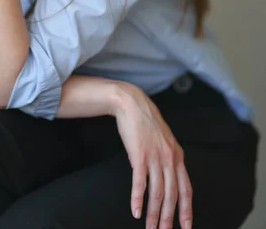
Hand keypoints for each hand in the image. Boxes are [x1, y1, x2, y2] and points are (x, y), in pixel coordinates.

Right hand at [114, 83, 192, 228]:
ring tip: (149, 227)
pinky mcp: (139, 155)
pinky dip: (137, 199)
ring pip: (157, 193)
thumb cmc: (145, 122)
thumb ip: (167, 158)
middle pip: (171, 195)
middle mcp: (169, 158)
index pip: (186, 189)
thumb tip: (166, 177)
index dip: (187, 210)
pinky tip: (135, 211)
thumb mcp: (164, 139)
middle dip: (168, 218)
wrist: (132, 103)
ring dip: (153, 214)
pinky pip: (140, 183)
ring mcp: (155, 157)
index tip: (185, 227)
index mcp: (177, 155)